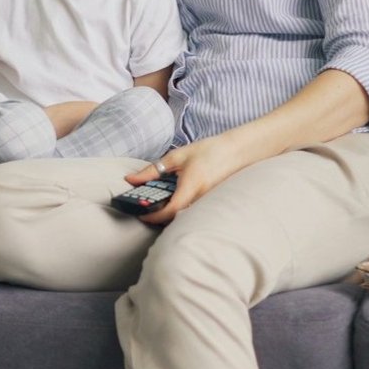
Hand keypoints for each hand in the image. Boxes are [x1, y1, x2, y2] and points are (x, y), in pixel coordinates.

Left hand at [123, 133, 242, 225]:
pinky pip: (192, 211)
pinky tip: (173, 199)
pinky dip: (179, 209)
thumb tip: (131, 179)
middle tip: (145, 209)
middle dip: (158, 217)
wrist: (237, 151)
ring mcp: (207, 202)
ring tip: (156, 203)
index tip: (141, 215)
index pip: (170, 210)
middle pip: (176, 217)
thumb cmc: (208, 151)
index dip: (154, 216)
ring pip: (184, 215)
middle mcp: (201, 198)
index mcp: (191, 185)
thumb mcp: (176, 157)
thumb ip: (152, 170)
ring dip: (168, 213)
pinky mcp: (210, 203)